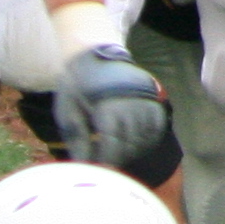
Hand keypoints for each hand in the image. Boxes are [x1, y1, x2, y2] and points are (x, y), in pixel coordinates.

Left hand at [52, 43, 168, 174]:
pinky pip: (156, 129)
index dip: (105, 160)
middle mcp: (133, 102)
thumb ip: (77, 138)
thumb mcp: (68, 110)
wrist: (94, 53)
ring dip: (132, 152)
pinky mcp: (154, 98)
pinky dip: (146, 141)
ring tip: (117, 157)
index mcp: (109, 104)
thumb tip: (85, 165)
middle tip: (106, 167)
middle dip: (118, 159)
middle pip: (131, 144)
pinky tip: (131, 146)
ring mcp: (147, 100)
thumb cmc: (77, 84)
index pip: (112, 143)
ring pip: (146, 138)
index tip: (98, 171)